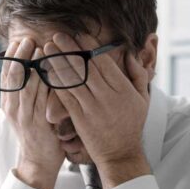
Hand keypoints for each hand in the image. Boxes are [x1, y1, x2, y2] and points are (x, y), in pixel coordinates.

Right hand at [1, 37, 64, 188]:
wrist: (38, 162)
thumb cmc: (37, 133)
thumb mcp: (26, 111)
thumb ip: (27, 91)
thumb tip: (34, 67)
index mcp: (7, 103)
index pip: (5, 74)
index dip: (11, 56)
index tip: (19, 40)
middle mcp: (12, 108)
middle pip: (13, 75)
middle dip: (20, 55)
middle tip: (28, 39)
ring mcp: (24, 116)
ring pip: (26, 84)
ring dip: (33, 65)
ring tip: (41, 48)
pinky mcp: (37, 123)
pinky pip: (42, 99)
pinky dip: (46, 82)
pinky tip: (53, 70)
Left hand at [44, 33, 150, 188]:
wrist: (120, 154)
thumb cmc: (131, 124)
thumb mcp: (142, 98)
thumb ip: (138, 75)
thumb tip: (129, 55)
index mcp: (122, 88)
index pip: (103, 62)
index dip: (89, 47)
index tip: (78, 34)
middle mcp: (106, 96)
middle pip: (85, 67)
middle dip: (70, 49)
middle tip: (58, 35)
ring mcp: (91, 108)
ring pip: (72, 80)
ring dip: (58, 62)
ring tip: (48, 48)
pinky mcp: (79, 119)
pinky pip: (65, 97)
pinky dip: (55, 83)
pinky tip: (47, 71)